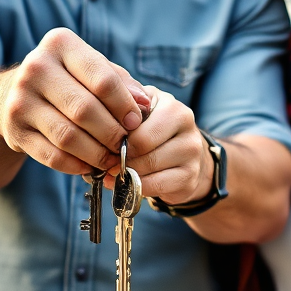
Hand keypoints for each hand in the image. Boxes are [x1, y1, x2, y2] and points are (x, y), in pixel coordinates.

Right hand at [0, 27, 151, 174]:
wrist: (12, 94)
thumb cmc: (67, 80)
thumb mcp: (92, 69)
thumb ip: (121, 83)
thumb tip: (144, 105)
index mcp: (60, 44)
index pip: (102, 79)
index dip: (124, 105)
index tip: (137, 122)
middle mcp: (36, 67)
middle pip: (85, 109)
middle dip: (112, 133)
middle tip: (126, 146)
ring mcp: (20, 99)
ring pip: (68, 136)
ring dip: (96, 153)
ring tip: (112, 159)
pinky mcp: (14, 130)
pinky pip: (52, 155)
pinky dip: (76, 165)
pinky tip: (89, 166)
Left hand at [111, 86, 212, 204]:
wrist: (184, 156)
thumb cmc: (152, 131)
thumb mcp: (139, 114)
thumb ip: (120, 113)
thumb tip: (99, 130)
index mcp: (169, 104)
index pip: (134, 121)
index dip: (115, 134)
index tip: (104, 142)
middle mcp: (186, 123)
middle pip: (142, 144)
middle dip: (120, 155)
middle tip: (108, 161)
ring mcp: (191, 150)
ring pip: (148, 166)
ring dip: (128, 172)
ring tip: (116, 172)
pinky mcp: (190, 176)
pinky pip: (156, 184)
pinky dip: (138, 187)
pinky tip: (130, 184)